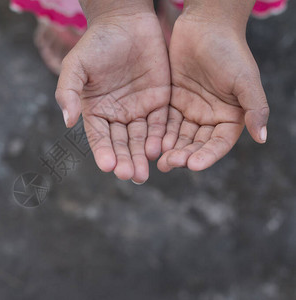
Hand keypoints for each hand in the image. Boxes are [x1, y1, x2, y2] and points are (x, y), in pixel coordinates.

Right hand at [56, 11, 169, 182]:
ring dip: (142, 156)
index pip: (99, 137)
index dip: (103, 152)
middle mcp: (117, 115)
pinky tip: (158, 150)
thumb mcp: (76, 65)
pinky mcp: (159, 101)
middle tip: (129, 175)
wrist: (125, 21)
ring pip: (141, 139)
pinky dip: (159, 138)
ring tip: (143, 173)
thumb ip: (68, 91)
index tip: (108, 166)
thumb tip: (67, 121)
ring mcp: (139, 109)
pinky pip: (161, 124)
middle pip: (122, 143)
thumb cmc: (96, 43)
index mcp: (96, 111)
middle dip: (125, 160)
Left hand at [158, 15, 269, 172]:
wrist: (206, 26)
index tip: (193, 165)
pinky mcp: (171, 102)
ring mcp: (188, 110)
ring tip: (159, 160)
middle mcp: (208, 117)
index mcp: (229, 117)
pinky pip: (164, 121)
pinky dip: (158, 133)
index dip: (207, 155)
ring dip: (169, 148)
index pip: (218, 143)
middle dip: (184, 155)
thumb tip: (262, 137)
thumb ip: (255, 108)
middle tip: (169, 164)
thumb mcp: (246, 79)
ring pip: (178, 135)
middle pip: (195, 143)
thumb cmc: (230, 51)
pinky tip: (150, 142)